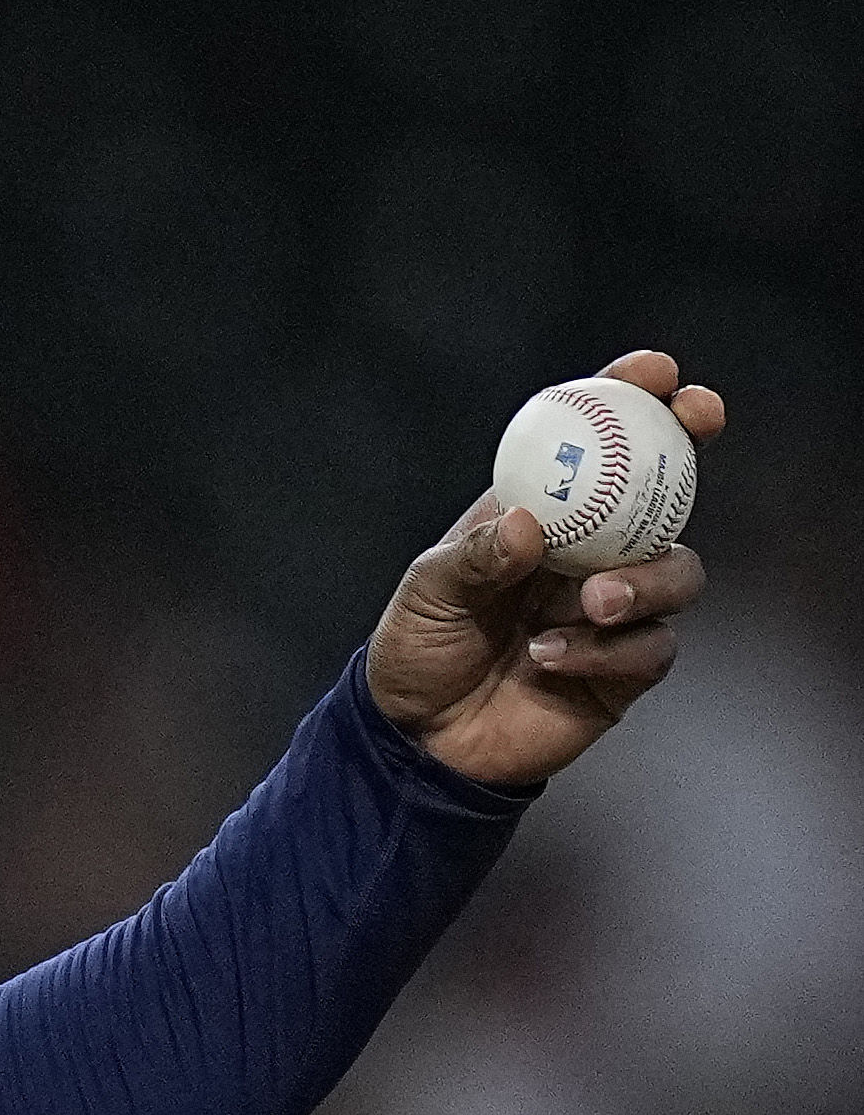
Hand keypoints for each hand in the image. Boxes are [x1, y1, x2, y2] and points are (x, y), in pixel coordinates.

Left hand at [363, 350, 721, 786]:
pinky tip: (552, 657)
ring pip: (677, 572)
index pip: (596, 447)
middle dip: (687, 452)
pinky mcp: (624, 668)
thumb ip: (474, 557)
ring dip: (646, 579)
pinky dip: (608, 650)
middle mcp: (588, 554)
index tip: (659, 374)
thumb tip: (527, 526)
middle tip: (695, 425)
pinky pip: (651, 647)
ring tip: (592, 601)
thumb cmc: (419, 650)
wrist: (418, 741)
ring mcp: (613, 609)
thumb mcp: (427, 593)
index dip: (633, 402)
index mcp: (542, 516)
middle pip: (664, 492)